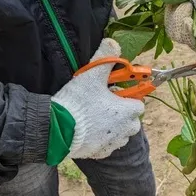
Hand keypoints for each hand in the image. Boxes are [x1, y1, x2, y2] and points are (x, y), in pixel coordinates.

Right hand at [52, 39, 143, 159]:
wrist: (57, 129)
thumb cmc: (78, 102)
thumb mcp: (92, 75)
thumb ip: (105, 57)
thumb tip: (113, 42)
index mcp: (128, 112)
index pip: (139, 104)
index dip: (128, 98)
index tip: (115, 93)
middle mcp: (125, 130)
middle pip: (132, 121)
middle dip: (122, 114)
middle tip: (104, 105)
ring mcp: (113, 144)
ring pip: (120, 134)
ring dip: (112, 127)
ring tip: (94, 118)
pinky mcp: (100, 153)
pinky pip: (106, 145)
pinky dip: (100, 139)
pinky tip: (87, 131)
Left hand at [165, 0, 195, 48]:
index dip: (191, 35)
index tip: (188, 20)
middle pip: (186, 40)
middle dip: (182, 21)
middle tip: (187, 5)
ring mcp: (189, 29)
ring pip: (176, 33)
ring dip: (176, 16)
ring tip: (183, 3)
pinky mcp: (178, 24)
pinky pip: (170, 27)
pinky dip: (171, 14)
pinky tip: (177, 5)